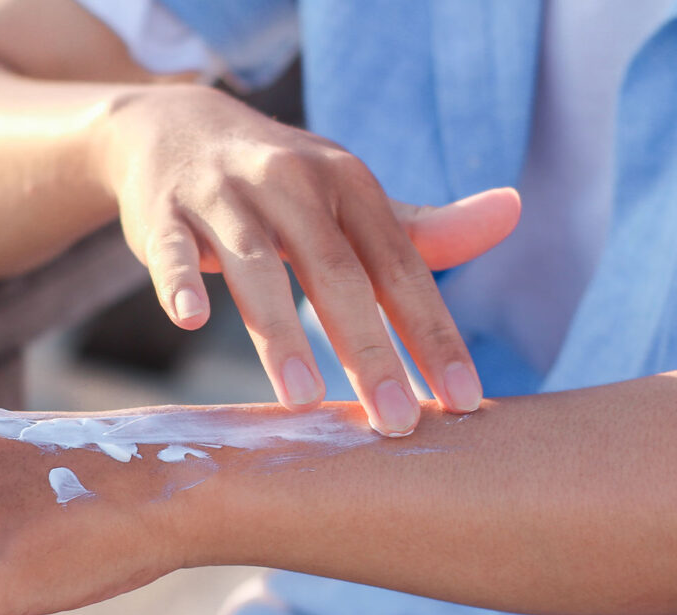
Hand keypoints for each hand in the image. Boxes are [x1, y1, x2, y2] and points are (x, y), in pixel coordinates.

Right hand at [100, 84, 520, 433]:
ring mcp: (224, 193)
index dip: (433, 334)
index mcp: (348, 184)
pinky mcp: (164, 210)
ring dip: (280, 332)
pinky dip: (180, 279)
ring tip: (305, 399)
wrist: (180, 128)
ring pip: (254, 264)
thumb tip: (512, 211)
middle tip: (394, 423)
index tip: (463, 402)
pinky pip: (171, 248)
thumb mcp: (351, 195)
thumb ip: (422, 224)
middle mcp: (292, 182)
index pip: (401, 267)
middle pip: (336, 272)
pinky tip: (191, 318)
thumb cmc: (282, 182)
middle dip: (369, 351)